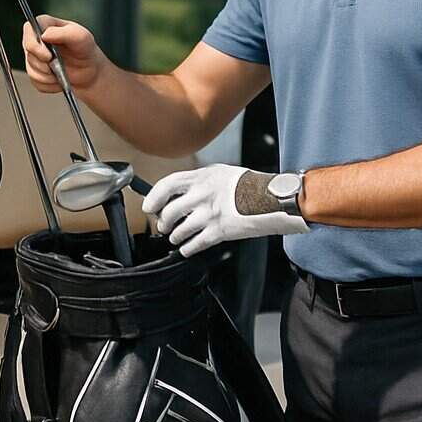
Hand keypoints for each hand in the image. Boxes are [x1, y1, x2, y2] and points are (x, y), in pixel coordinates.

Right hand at [22, 15, 102, 93]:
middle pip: (29, 52)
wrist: (89, 70)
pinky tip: (59, 79)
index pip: (28, 30)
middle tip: (57, 66)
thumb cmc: (85, 49)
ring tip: (62, 72)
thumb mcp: (80, 37)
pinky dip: (49, 84)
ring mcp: (34, 56)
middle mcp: (36, 39)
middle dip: (44, 64)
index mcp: (44, 24)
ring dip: (49, 76)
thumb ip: (63, 33)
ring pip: (31, 70)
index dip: (34, 45)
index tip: (48, 56)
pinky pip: (36, 82)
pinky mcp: (35, 71)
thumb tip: (45, 35)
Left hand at [143, 164, 309, 257]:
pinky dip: (187, 249)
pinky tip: (187, 248)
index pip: (167, 185)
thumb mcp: (220, 173)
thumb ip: (199, 182)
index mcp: (202, 178)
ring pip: (179, 231)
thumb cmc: (248, 184)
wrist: (271, 199)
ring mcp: (210, 214)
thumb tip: (178, 193)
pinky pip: (194, 244)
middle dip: (163, 223)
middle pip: (169, 212)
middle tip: (164, 226)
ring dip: (175, 237)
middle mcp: (202, 195)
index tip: (149, 207)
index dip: (153, 198)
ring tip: (177, 237)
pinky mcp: (219, 232)